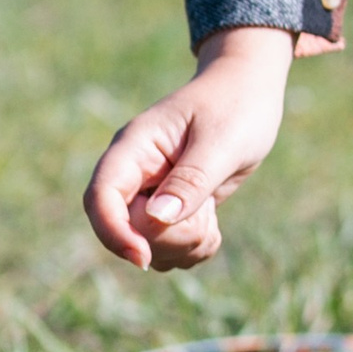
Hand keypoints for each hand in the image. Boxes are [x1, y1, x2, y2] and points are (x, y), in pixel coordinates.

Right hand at [83, 25, 293, 271]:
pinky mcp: (169, 211)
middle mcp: (134, 174)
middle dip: (166, 239)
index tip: (143, 259)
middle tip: (207, 216)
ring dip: (183, 245)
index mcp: (134, 147)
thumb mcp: (221, 141)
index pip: (101, 197)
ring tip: (210, 213)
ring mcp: (149, 194)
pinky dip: (192, 247)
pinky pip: (169, 249)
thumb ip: (190, 180)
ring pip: (147, 246)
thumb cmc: (236, 105)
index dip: (114, 233)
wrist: (251, 92)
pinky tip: (211, 221)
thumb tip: (156, 219)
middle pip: (124, 230)